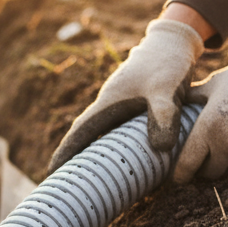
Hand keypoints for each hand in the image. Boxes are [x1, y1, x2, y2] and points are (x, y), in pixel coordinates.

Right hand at [49, 17, 204, 171]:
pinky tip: (121, 161)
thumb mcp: (166, 89)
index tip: (51, 173)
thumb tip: (160, 149)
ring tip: (89, 180)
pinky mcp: (134, 108)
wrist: (175, 42)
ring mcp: (121, 107)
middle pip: (85, 137)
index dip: (65, 153)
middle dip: (74, 159)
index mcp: (108, 104)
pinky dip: (114, 148)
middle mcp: (110, 107)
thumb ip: (163, 116)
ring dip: (93, 155)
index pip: (80, 132)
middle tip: (64, 184)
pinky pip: (118, 134)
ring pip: (101, 136)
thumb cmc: (167, 63)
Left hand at [174, 39, 227, 182]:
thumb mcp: (214, 84)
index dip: (179, 175)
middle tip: (204, 158)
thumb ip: (193, 98)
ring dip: (227, 162)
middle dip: (204, 168)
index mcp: (207, 130)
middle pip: (209, 173)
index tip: (177, 176)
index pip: (186, 166)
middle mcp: (226, 146)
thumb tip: (176, 101)